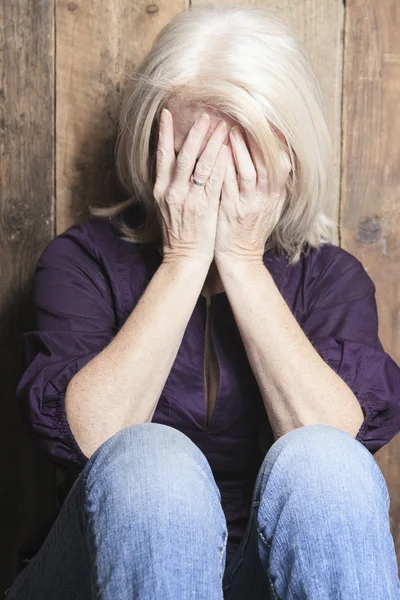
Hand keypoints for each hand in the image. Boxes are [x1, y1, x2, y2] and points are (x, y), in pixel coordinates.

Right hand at [153, 109, 229, 266]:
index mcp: (161, 189)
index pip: (161, 155)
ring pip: (200, 165)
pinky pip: (214, 181)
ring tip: (222, 125)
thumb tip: (175, 162)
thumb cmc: (178, 232)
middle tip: (205, 113)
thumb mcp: (167, 206)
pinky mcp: (205, 208)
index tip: (167, 113)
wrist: (183, 258)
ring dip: (212, 143)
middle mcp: (172, 191)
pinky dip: (221, 164)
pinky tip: (229, 150)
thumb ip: (171, 184)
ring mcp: (188, 199)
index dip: (163, 133)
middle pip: (183, 155)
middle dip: (195, 133)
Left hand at [214, 126, 290, 265]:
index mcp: (276, 195)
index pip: (283, 163)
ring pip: (248, 172)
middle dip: (258, 139)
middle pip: (267, 163)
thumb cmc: (251, 230)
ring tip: (230, 129)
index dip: (277, 142)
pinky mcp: (231, 210)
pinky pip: (228, 185)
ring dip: (240, 149)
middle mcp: (265, 198)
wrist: (240, 258)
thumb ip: (274, 185)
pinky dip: (224, 167)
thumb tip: (280, 159)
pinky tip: (216, 152)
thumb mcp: (270, 207)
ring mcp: (248, 205)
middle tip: (248, 117)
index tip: (269, 123)